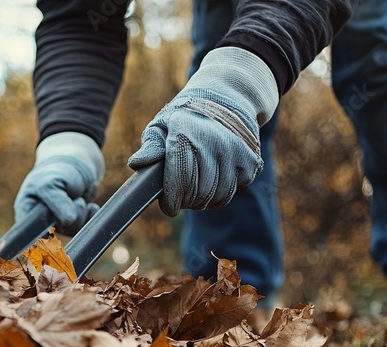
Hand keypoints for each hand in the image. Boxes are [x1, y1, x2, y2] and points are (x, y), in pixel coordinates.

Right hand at [14, 132, 103, 234]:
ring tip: (78, 197)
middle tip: (73, 199)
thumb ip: (57, 202)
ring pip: (71, 231)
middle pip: (54, 235)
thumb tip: (69, 221)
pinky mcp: (74, 224)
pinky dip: (90, 216)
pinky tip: (90, 205)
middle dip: (67, 219)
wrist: (77, 163)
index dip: (39, 241)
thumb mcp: (51, 183)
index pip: (28, 238)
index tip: (55, 232)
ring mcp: (58, 224)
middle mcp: (40, 222)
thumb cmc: (56, 170)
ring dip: (80, 213)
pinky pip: (84, 229)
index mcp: (26, 212)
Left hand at [128, 47, 279, 216]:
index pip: (178, 181)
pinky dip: (221, 192)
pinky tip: (214, 179)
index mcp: (186, 134)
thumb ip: (150, 146)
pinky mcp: (250, 161)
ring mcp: (234, 152)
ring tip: (195, 191)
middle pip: (197, 193)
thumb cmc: (186, 117)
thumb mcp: (162, 124)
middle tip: (181, 197)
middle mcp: (213, 142)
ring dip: (204, 200)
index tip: (168, 206)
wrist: (227, 99)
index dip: (172, 200)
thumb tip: (136, 164)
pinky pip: (233, 191)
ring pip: (216, 196)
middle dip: (186, 201)